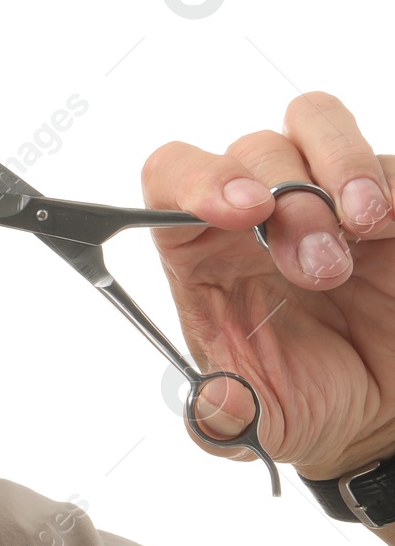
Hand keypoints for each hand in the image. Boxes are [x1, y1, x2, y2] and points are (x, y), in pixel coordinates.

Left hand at [142, 91, 394, 480]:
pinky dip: (392, 181)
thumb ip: (223, 416)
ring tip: (365, 225)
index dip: (196, 179)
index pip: (173, 177)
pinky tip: (393, 225)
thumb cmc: (306, 398)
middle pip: (252, 149)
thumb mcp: (260, 422)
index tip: (237, 209)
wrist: (383, 416)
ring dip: (339, 166)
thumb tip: (213, 403)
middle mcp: (258, 209)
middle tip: (321, 270)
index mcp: (203, 248)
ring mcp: (326, 195)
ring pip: (313, 123)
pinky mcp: (390, 201)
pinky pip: (392, 161)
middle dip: (290, 201)